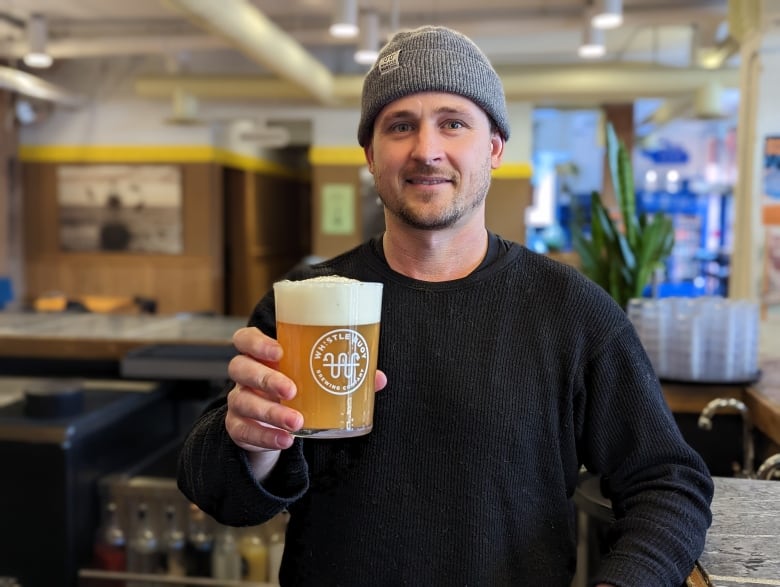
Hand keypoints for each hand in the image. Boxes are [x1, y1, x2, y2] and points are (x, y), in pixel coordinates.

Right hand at [225, 327, 387, 474]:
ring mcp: (239, 402)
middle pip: (241, 368)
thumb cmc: (297, 389)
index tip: (279, 351)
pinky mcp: (238, 428)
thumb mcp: (315, 379)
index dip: (257, 342)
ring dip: (270, 412)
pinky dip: (265, 437)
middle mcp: (246, 376)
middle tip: (293, 390)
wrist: (273, 425)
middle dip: (266, 378)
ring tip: (297, 422)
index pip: (245, 339)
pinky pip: (244, 432)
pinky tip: (285, 440)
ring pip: (242, 402)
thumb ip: (344, 375)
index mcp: (262, 356)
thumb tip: (378, 378)